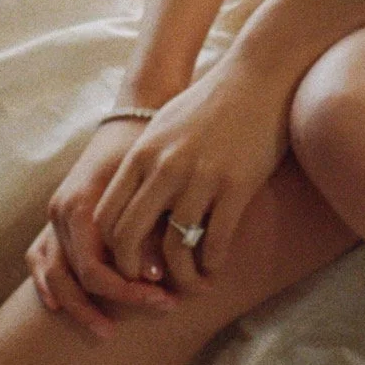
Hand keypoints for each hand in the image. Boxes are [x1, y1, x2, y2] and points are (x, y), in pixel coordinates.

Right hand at [27, 118, 183, 341]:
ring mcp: (53, 216)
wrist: (132, 119)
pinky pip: (40, 258)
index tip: (165, 298)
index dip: (129, 292)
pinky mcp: (55, 218)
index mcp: (80, 205)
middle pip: (76, 278)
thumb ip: (148, 230)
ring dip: (79, 307)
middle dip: (113, 303)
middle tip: (154, 311)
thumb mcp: (153, 186)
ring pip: (53, 275)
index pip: (96, 269)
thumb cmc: (146, 150)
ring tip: (107, 331)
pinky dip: (47, 284)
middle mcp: (60, 213)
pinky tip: (57, 306)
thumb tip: (152, 277)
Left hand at [92, 62, 288, 295]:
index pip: (106, 217)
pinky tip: (215, 267)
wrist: (258, 76)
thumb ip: (143, 162)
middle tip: (151, 287)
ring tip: (192, 285)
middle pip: (128, 239)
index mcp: (141, 155)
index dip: (111, 252)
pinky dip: (212, 264)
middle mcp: (164, 168)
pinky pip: (214, 241)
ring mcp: (199, 178)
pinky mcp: (236, 185)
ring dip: (181, 278)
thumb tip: (130, 204)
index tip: (128, 266)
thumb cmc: (210, 103)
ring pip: (173, 250)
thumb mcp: (163, 127)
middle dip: (134, 275)